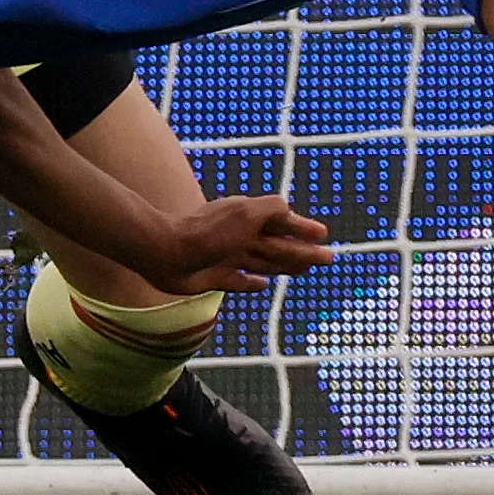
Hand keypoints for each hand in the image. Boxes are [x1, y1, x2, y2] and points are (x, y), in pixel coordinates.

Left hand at [151, 194, 331, 294]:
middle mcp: (239, 237)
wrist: (165, 252)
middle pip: (278, 246)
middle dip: (303, 251)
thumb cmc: (208, 233)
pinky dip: (252, 283)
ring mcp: (227, 257)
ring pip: (263, 262)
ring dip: (285, 265)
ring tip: (305, 268)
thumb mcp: (245, 214)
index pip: (283, 223)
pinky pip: (239, 281)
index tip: (323, 234)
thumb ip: (270, 209)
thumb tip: (290, 210)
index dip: (303, 229)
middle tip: (328, 258)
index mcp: (248, 218)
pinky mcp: (213, 277)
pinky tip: (262, 285)